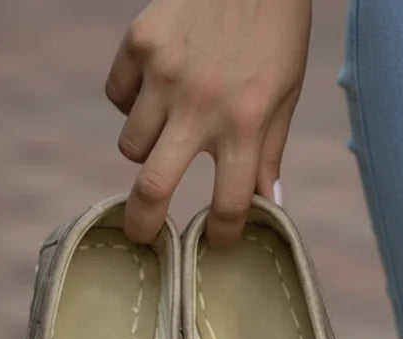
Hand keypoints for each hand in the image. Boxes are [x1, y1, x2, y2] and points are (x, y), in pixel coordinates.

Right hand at [106, 0, 311, 244]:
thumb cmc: (275, 34)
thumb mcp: (285, 96)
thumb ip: (270, 154)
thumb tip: (270, 205)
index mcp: (246, 123)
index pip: (231, 202)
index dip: (224, 233)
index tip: (218, 240)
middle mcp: (201, 105)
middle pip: (153, 186)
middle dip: (143, 225)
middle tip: (141, 237)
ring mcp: (164, 74)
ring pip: (131, 145)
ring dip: (145, 150)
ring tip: (167, 129)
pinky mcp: (139, 43)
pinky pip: (117, 96)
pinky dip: (131, 102)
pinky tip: (155, 87)